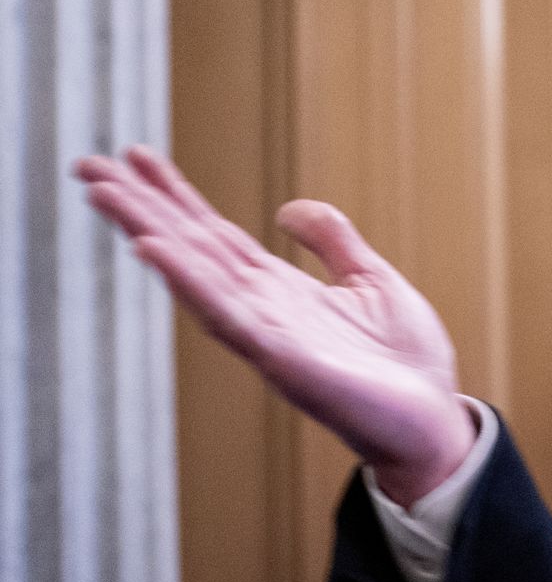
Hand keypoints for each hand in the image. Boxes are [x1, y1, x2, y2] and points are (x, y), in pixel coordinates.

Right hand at [74, 146, 476, 506]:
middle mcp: (261, 309)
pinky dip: (190, 281)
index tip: (136, 158)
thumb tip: (286, 209)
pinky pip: (227, 315)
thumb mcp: (372, 281)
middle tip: (88, 167)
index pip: (214, 235)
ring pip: (194, 275)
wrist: (434, 423)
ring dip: (148, 232)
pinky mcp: (282, 359)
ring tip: (104, 194)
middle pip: (190, 248)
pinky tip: (155, 250)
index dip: (176, 197)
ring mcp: (266, 334)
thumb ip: (332, 242)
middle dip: (140, 208)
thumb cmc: (404, 362)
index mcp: (280, 290)